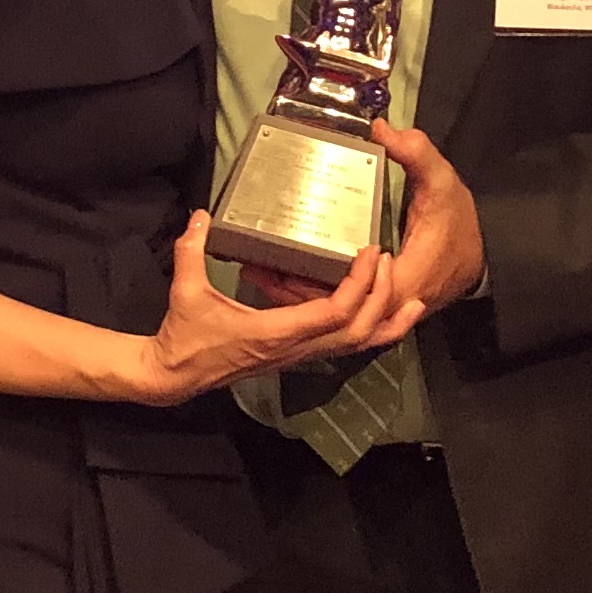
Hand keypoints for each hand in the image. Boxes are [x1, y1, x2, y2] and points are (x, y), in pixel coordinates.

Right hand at [134, 216, 418, 400]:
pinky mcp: (297, 353)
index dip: (360, 284)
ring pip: (358, 346)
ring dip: (387, 323)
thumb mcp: (186, 291)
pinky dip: (370, 333)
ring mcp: (300, 354)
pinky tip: (381, 316)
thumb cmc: (185, 337)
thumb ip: (191, 251)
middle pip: (359, 331)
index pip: (335, 312)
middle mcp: (297, 347)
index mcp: (278, 332)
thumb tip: (200, 216)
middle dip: (382, 297)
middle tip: (388, 259)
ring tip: (413, 300)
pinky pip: (344, 346)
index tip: (370, 251)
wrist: (178, 376)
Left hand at [242, 125, 485, 319]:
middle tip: (252, 267)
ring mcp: (382, 308)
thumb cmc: (459, 220)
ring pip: (332, 316)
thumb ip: (417, 155)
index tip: (282, 264)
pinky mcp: (377, 305)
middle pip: (333, 312)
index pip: (356, 295)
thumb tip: (382, 129)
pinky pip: (339, 309)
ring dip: (295, 297)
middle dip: (291, 294)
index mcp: (404, 278)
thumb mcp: (443, 182)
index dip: (318, 287)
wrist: (484, 256)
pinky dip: (311, 297)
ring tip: (256, 271)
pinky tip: (283, 276)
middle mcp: (390, 303)